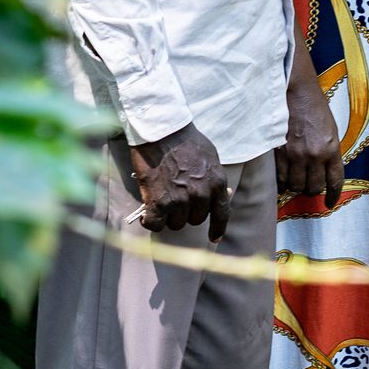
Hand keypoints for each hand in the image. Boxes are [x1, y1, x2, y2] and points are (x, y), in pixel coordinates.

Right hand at [128, 122, 230, 239]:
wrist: (162, 130)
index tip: (214, 237)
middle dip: (186, 212)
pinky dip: (149, 220)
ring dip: (168, 215)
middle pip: (195, 220)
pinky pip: (155, 225)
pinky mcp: (159, 203)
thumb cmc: (185, 140)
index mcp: (217, 183)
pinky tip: (146, 212)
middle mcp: (201, 195)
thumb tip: (216, 195)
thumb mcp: (210, 157)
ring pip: (176, 224)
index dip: (218, 228)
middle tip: (175, 197)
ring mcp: (180, 200)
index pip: (222, 213)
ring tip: (161, 196)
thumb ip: (213, 179)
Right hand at [279, 52, 343, 206]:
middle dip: (312, 190)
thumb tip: (325, 173)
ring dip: (296, 187)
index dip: (332, 196)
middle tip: (309, 185)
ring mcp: (295, 155)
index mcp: (331, 148)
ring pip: (296, 186)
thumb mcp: (331, 130)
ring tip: (296, 181)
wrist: (296, 92)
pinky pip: (280, 178)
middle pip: (313, 188)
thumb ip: (329, 152)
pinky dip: (282, 183)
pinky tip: (283, 179)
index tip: (330, 203)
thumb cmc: (315, 109)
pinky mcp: (278, 153)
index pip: (334, 181)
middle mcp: (314, 155)